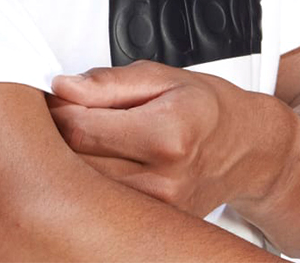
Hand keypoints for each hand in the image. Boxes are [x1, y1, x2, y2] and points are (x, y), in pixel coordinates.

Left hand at [46, 60, 290, 217]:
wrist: (246, 147)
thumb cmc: (203, 106)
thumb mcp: (159, 76)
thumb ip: (107, 82)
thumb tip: (64, 88)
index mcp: (165, 135)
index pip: (81, 128)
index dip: (56, 109)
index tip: (52, 97)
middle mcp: (163, 180)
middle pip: (77, 160)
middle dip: (57, 133)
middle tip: (58, 112)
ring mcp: (159, 209)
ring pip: (84, 184)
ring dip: (68, 158)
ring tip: (81, 132)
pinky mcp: (154, 223)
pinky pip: (102, 200)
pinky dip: (88, 177)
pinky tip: (97, 157)